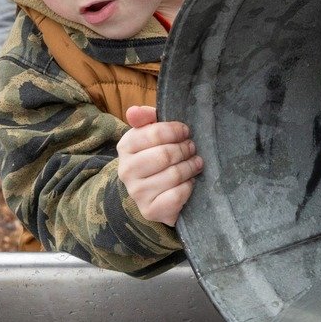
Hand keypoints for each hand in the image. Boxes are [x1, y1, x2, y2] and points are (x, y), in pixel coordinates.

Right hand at [117, 105, 201, 225]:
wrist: (150, 194)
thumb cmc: (154, 157)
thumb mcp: (149, 135)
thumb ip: (146, 118)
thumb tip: (135, 111)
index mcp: (125, 147)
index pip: (154, 133)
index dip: (175, 131)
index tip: (185, 132)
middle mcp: (126, 171)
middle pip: (165, 155)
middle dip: (185, 149)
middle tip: (192, 148)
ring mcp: (137, 192)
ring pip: (174, 175)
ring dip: (190, 167)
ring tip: (195, 163)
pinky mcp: (150, 210)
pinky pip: (177, 195)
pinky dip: (188, 187)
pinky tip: (189, 182)